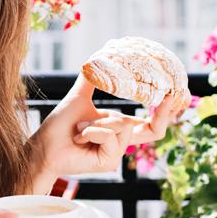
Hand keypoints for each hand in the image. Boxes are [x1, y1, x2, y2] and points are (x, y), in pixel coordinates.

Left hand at [28, 74, 182, 189]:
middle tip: (170, 95)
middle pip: (154, 130)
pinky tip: (79, 136)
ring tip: (79, 128)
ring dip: (98, 122)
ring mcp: (116, 155)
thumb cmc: (59, 126)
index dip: (166, 112)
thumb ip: (92, 79)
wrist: (42, 146)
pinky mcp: (108, 162)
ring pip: (123, 126)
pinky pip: (110, 136)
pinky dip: (93, 130)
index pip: (151, 124)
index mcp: (119, 130)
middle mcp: (121, 143)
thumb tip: (99, 55)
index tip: (174, 93)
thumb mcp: (79, 97)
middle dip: (164, 112)